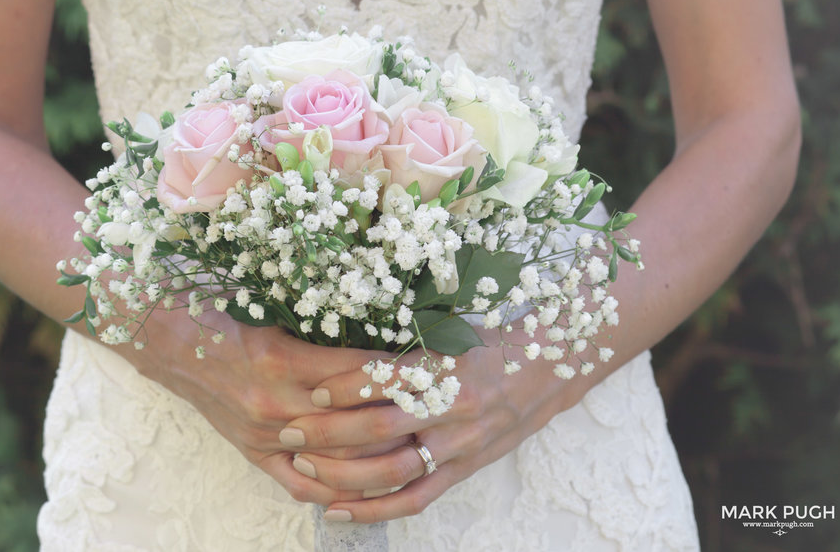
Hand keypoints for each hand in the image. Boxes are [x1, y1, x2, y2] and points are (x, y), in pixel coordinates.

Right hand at [119, 307, 407, 505]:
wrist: (171, 341)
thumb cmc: (223, 315)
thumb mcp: (277, 313)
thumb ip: (323, 333)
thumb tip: (378, 338)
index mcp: (284, 360)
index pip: (359, 375)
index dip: (398, 375)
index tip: (431, 369)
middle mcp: (276, 403)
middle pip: (355, 426)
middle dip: (401, 422)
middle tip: (437, 416)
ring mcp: (264, 434)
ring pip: (336, 460)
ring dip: (378, 459)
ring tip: (416, 450)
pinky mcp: (253, 453)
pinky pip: (300, 486)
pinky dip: (336, 492)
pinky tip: (366, 491)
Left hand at [275, 340, 585, 521]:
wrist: (550, 367)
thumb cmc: (491, 340)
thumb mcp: (451, 328)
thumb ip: (404, 340)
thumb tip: (341, 337)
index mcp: (448, 365)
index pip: (388, 378)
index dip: (345, 387)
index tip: (311, 388)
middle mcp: (454, 408)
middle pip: (381, 428)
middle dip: (328, 433)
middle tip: (288, 432)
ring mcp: (460, 444)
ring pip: (392, 470)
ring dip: (341, 474)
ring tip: (301, 469)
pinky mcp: (464, 470)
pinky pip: (415, 499)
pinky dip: (373, 510)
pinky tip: (335, 512)